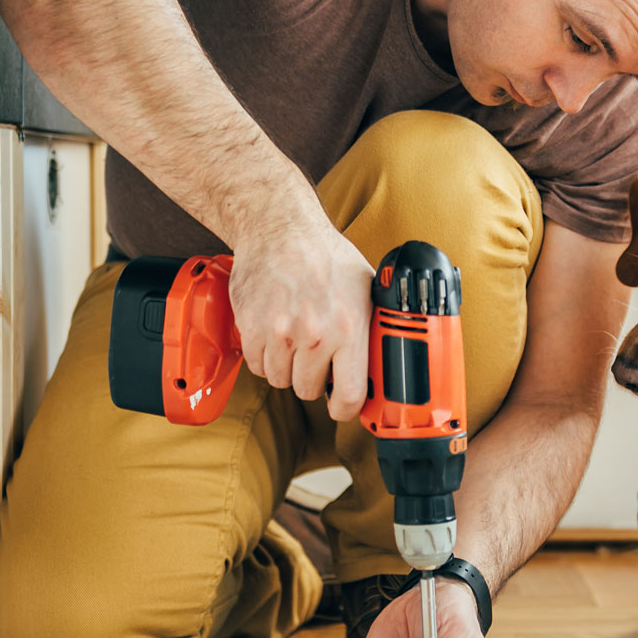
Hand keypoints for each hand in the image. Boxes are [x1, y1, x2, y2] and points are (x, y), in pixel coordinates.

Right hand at [228, 216, 374, 420]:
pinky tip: (275, 335)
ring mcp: (280, 333)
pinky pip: (257, 366)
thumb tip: (386, 359)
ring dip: (288, 368)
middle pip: (309, 391)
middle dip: (314, 379)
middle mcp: (314, 334)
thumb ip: (373, 326)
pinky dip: (264, 357)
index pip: (348, 395)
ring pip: (280, 380)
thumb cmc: (325, 255)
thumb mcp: (366, 287)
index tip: (342, 406)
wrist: (279, 228)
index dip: (346, 409)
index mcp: (348, 328)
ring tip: (295, 341)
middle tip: (316, 357)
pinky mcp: (252, 328)